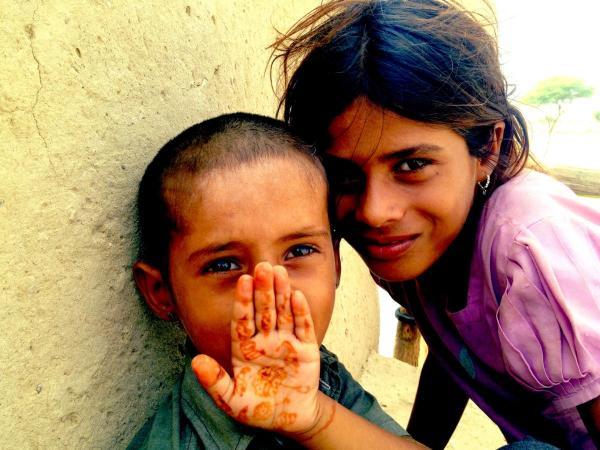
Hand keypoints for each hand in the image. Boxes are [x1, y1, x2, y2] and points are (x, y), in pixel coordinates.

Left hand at [192, 262, 321, 433]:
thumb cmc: (257, 409)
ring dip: (282, 293)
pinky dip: (301, 312)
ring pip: (283, 313)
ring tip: (279, 271)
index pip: (242, 319)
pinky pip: (303, 328)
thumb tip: (196, 362)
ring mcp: (286, 343)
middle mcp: (265, 341)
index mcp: (244, 348)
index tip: (243, 280)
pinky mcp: (306, 350)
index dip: (243, 300)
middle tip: (262, 266)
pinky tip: (297, 296)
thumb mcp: (231, 401)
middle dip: (263, 289)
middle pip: (264, 310)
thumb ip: (214, 382)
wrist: (288, 418)